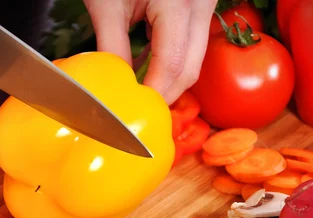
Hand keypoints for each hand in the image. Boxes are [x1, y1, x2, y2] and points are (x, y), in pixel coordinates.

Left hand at [83, 0, 216, 104]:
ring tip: (143, 94)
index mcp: (177, 2)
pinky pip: (192, 45)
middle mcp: (199, 4)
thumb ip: (111, 46)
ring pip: (195, 59)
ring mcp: (205, 5)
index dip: (156, 93)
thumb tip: (114, 87)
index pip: (173, 63)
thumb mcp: (107, 4)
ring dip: (170, 81)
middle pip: (191, 67)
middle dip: (167, 94)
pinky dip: (172, 63)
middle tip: (142, 111)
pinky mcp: (200, 7)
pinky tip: (150, 70)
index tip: (137, 112)